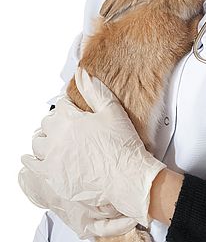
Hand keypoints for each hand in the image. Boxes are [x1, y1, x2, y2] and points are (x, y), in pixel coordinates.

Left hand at [20, 68, 165, 227]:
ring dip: (44, 139)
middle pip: (47, 124)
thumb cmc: (122, 145)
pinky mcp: (52, 179)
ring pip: (37, 144)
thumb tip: (82, 73)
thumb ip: (94, 90)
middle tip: (65, 124)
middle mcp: (56, 139)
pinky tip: (35, 159)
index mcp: (69, 119)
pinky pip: (33, 167)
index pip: (61, 105)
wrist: (126, 177)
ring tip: (51, 140)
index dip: (69, 104)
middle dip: (55, 121)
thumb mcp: (112, 110)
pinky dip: (33, 161)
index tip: (73, 108)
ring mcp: (53, 160)